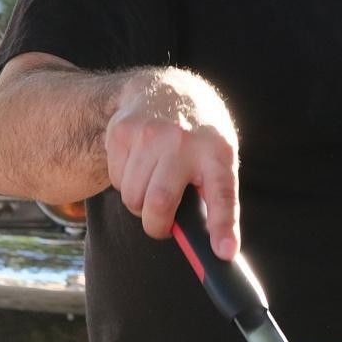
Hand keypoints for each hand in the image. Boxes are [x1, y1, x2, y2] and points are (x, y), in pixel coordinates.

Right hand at [105, 68, 240, 258]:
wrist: (168, 89)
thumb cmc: (199, 136)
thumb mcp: (217, 157)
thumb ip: (212, 197)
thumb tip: (212, 248)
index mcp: (217, 151)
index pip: (222, 193)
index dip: (223, 226)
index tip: (224, 251)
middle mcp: (183, 140)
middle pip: (159, 203)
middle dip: (156, 225)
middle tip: (161, 224)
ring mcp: (150, 134)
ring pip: (132, 197)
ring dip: (139, 202)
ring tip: (153, 182)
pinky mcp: (122, 131)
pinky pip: (116, 180)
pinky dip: (125, 182)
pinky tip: (139, 163)